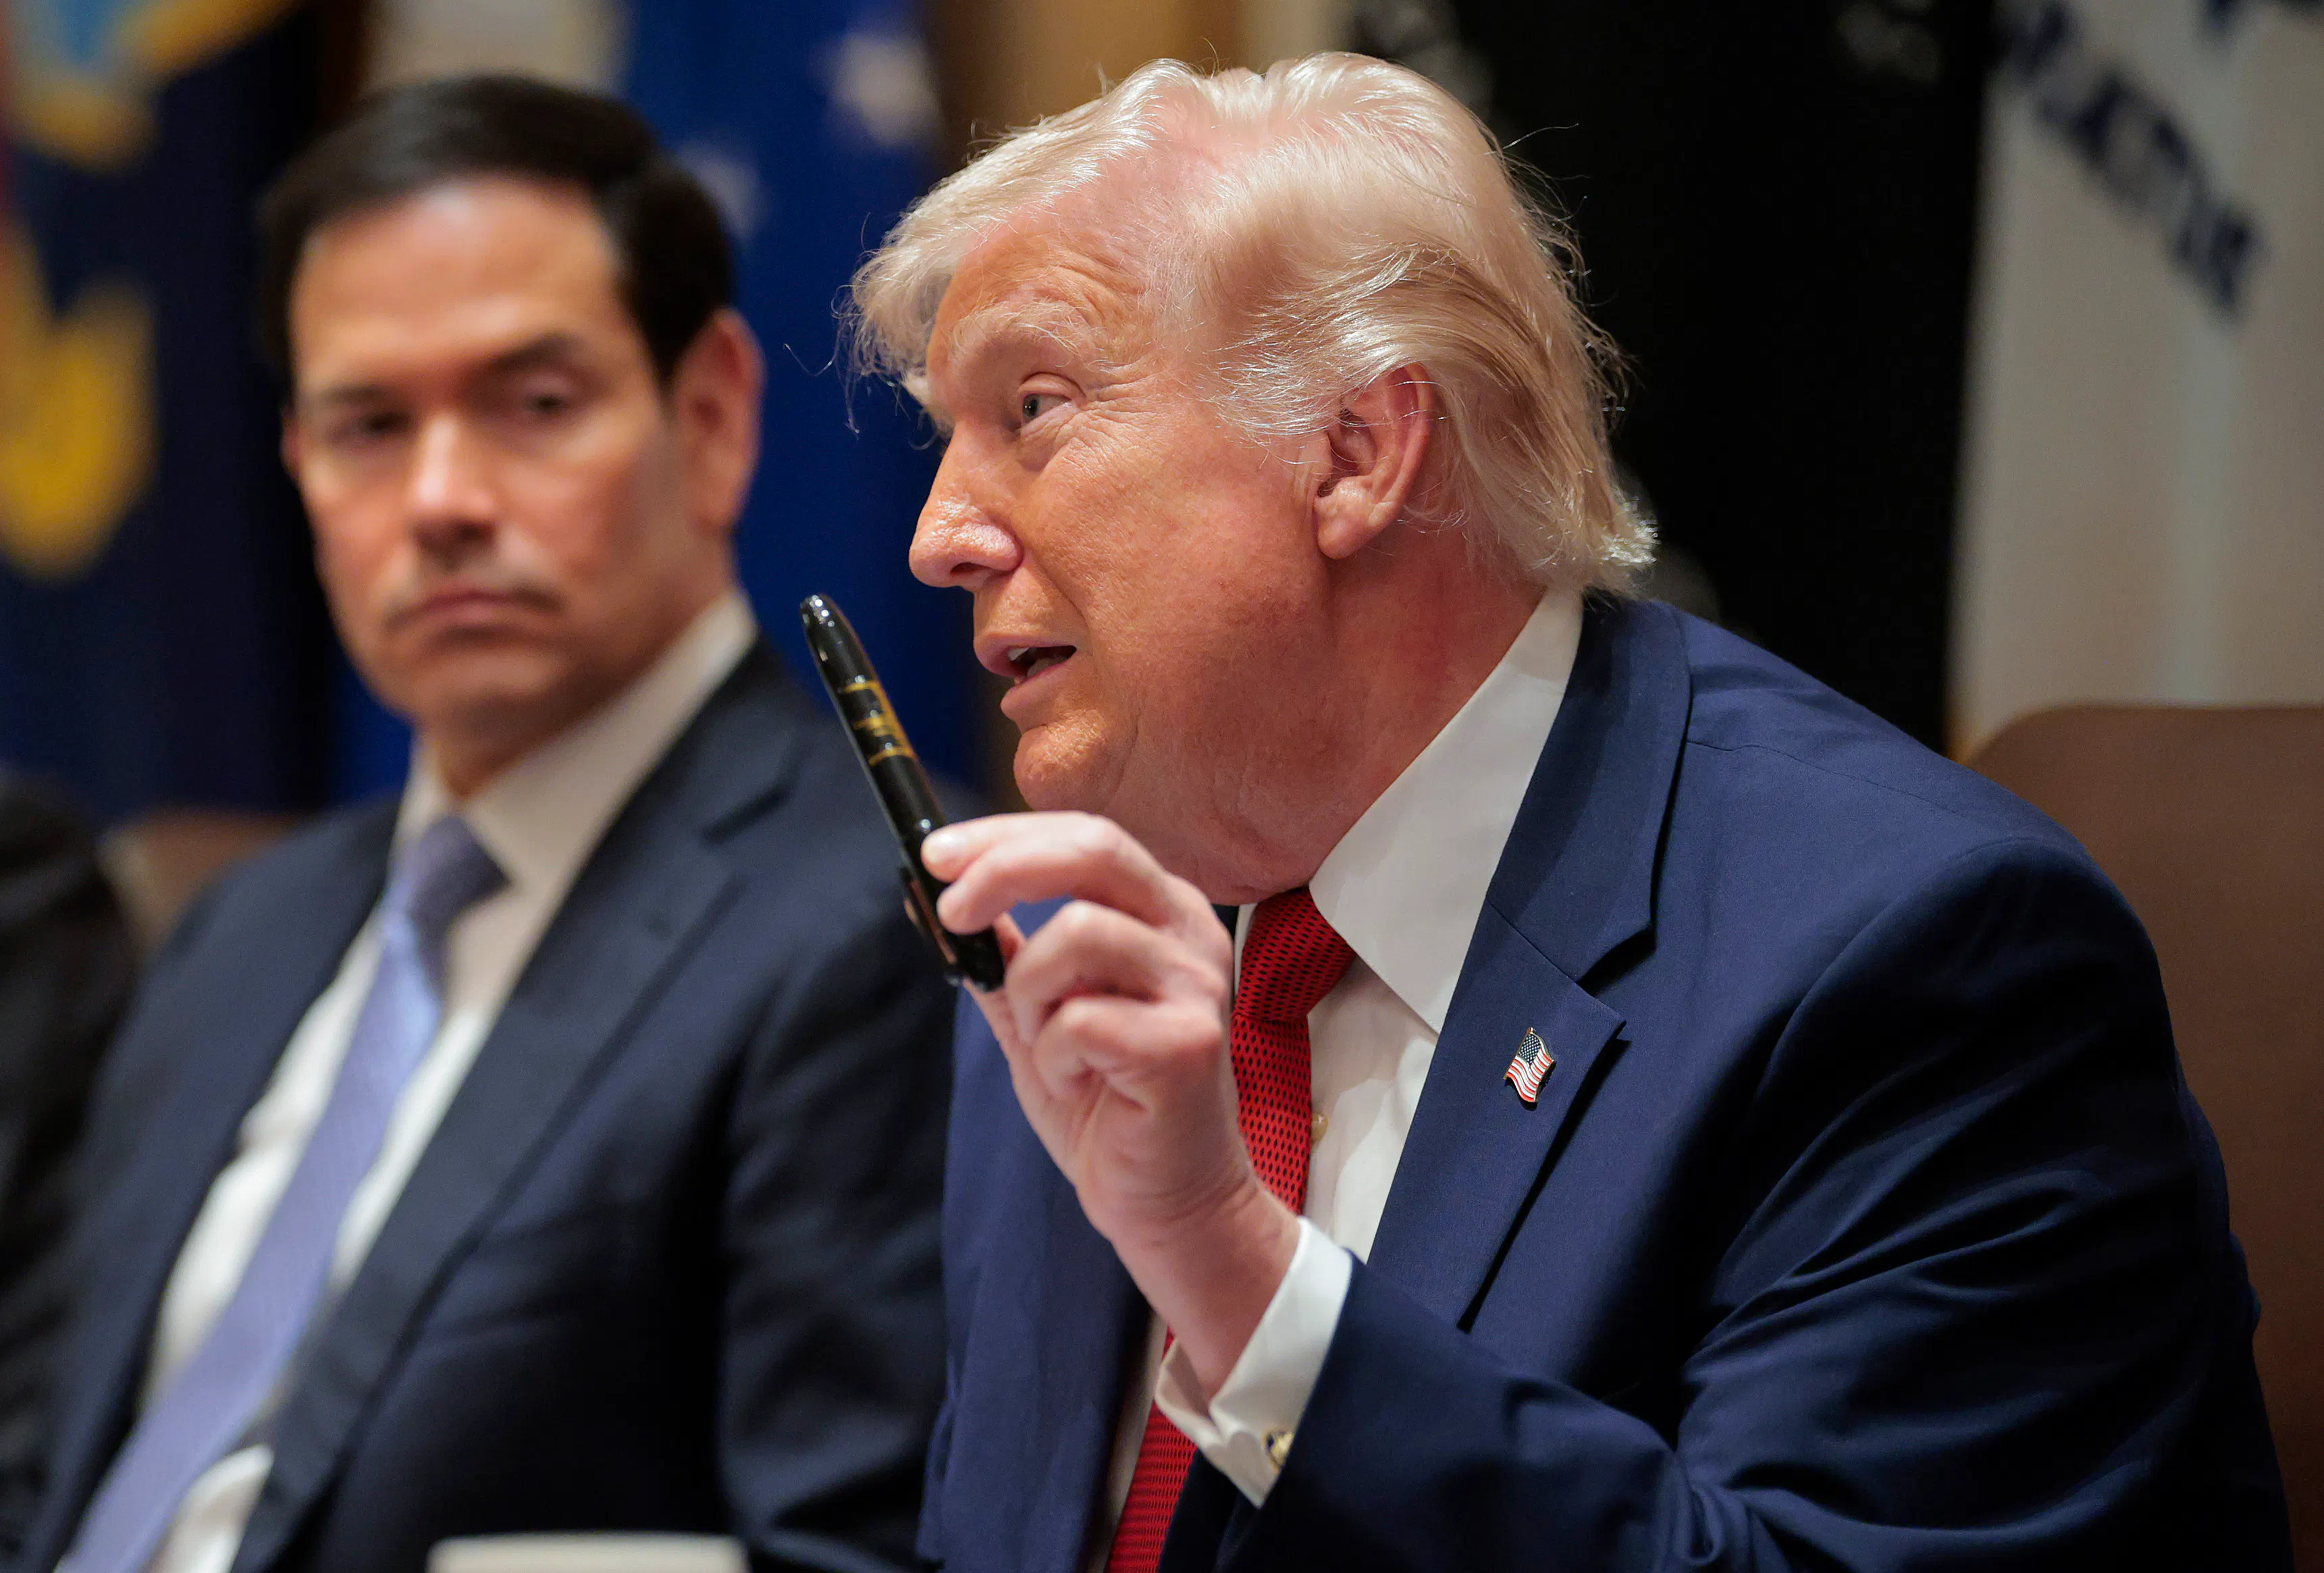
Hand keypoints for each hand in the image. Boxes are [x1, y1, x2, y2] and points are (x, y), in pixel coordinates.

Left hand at [923, 812, 1300, 1398]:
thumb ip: (1002, 956)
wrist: (1164, 1201)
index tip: (935, 853)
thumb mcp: (1038, 1016)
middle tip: (951, 909)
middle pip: (1094, 849)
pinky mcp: (1188, 1044)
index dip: (1004, 834)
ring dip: (1030, 991)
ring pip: (1076, 934)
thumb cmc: (1107, 1107)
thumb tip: (935, 898)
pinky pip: (1080, 1019)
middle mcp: (1191, 935)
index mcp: (1162, 913)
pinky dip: (1052, 1054)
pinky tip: (1080, 1082)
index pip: (1086, 835)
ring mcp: (1197, 987)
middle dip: (1004, 868)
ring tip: (1048, 1044)